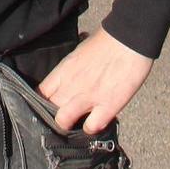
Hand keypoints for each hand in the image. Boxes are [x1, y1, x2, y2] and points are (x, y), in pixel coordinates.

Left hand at [35, 29, 153, 133]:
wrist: (129, 40)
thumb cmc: (106, 41)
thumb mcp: (79, 51)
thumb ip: (71, 68)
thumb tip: (70, 72)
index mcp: (63, 70)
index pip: (40, 92)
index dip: (42, 102)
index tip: (48, 106)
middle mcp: (71, 85)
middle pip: (48, 109)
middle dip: (53, 115)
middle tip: (63, 117)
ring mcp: (88, 97)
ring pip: (63, 121)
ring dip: (69, 125)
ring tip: (76, 123)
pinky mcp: (108, 106)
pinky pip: (91, 127)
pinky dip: (92, 128)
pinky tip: (95, 122)